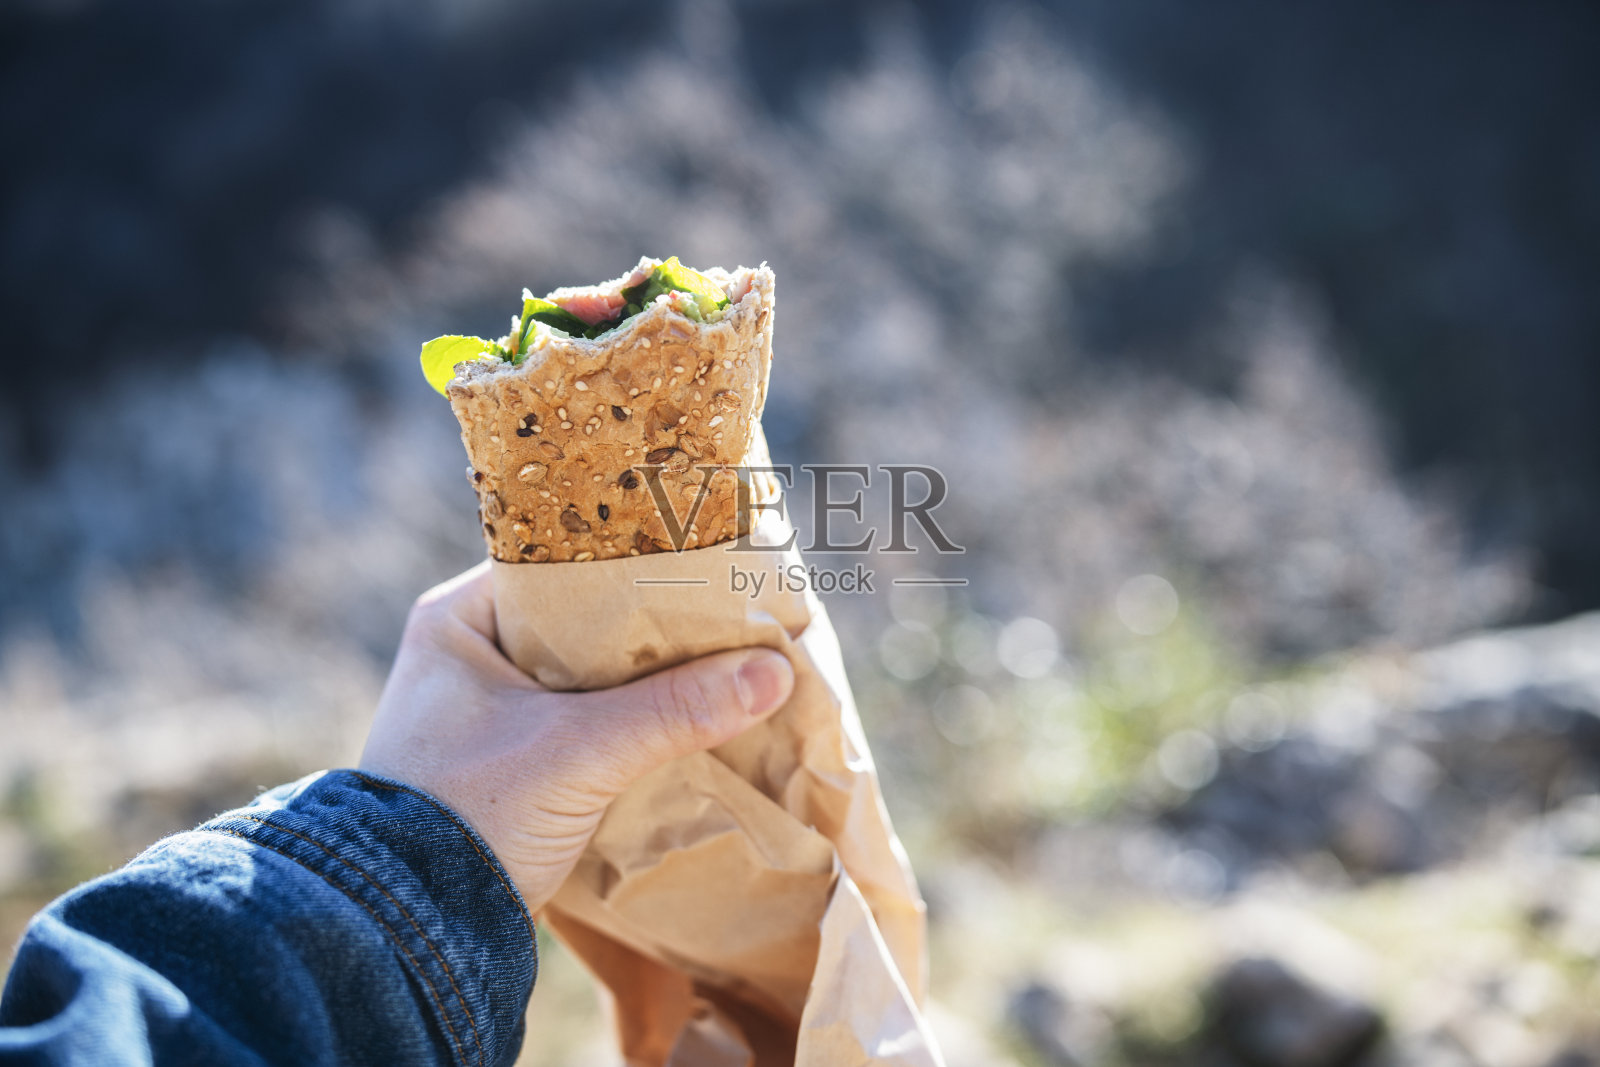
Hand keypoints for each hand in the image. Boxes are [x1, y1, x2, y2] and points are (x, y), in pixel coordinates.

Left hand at [359, 562, 794, 913]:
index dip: (633, 562)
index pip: (560, 561)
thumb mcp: (580, 752)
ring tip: (724, 665)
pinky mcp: (508, 766)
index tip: (702, 562)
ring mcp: (485, 714)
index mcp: (457, 619)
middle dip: (653, 628)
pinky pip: (585, 725)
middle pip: (583, 621)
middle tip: (728, 614)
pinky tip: (688, 725)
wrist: (410, 932)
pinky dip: (630, 726)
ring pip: (589, 678)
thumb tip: (777, 671)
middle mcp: (467, 656)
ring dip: (647, 683)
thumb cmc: (474, 814)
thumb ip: (675, 709)